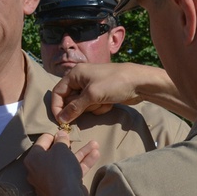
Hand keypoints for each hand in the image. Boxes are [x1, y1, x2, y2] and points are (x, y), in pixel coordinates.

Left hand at [25, 131, 90, 195]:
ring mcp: (51, 179)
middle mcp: (38, 169)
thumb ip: (61, 139)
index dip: (54, 135)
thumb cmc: (60, 168)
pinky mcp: (62, 186)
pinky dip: (82, 163)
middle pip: (55, 153)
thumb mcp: (61, 149)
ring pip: (67, 162)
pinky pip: (71, 171)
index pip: (43, 142)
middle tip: (78, 138)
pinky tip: (95, 154)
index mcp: (33, 159)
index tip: (64, 132)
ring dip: (81, 153)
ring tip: (95, 144)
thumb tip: (60, 134)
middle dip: (70, 145)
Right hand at [53, 62, 195, 123]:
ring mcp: (91, 88)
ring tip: (103, 102)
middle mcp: (81, 79)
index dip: (57, 107)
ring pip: (81, 106)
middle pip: (69, 101)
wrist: (139, 83)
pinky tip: (109, 103)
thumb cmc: (114, 83)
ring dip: (92, 108)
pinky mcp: (100, 95)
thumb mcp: (92, 95)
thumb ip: (74, 108)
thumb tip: (61, 119)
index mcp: (75, 74)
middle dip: (80, 107)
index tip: (60, 120)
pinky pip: (92, 107)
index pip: (57, 93)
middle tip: (91, 105)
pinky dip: (99, 108)